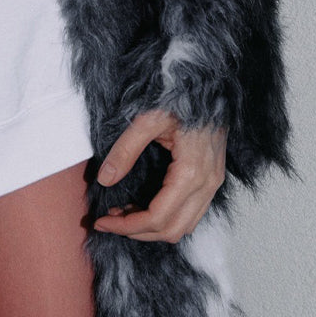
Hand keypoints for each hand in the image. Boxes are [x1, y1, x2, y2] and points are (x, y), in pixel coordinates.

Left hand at [92, 108, 226, 242]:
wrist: (209, 84)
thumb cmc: (180, 97)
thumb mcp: (146, 119)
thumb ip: (124, 151)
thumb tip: (104, 179)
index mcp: (191, 171)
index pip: (158, 217)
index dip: (128, 226)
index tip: (102, 222)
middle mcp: (207, 183)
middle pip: (172, 230)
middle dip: (137, 232)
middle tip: (108, 222)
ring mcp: (213, 183)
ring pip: (184, 226)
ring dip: (152, 228)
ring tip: (122, 214)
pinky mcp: (211, 179)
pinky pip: (191, 213)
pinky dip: (166, 218)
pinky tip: (143, 206)